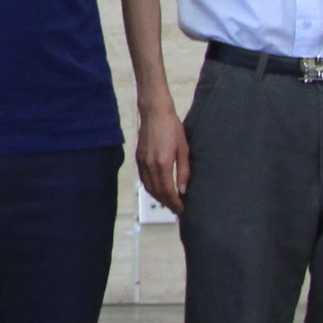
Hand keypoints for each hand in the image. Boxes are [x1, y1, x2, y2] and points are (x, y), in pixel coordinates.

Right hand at [134, 97, 190, 217]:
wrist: (154, 112)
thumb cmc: (173, 128)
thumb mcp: (184, 149)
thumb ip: (184, 171)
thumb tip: (183, 190)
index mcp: (163, 163)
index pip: (168, 191)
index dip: (175, 203)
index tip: (182, 210)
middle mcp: (150, 165)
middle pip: (157, 192)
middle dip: (167, 203)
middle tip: (177, 210)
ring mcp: (142, 162)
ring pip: (148, 187)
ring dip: (158, 197)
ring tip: (169, 203)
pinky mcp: (138, 158)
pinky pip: (143, 179)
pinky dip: (150, 188)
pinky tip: (158, 190)